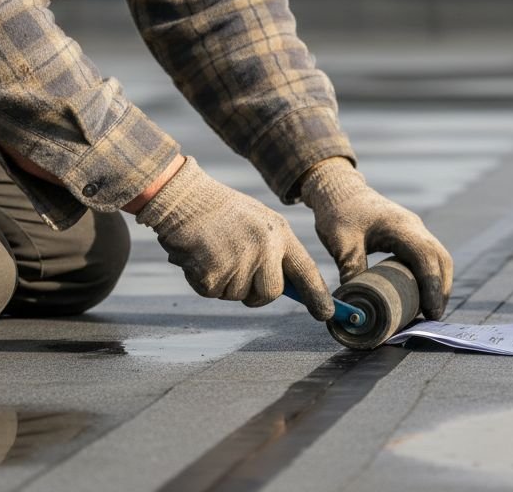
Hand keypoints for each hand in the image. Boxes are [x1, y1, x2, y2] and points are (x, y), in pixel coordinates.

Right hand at [136, 157, 333, 319]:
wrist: (184, 197)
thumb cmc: (220, 210)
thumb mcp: (257, 222)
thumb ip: (273, 250)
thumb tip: (282, 286)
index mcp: (279, 232)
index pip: (305, 269)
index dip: (317, 294)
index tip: (327, 314)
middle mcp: (265, 248)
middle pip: (270, 294)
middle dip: (254, 293)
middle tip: (236, 271)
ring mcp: (241, 261)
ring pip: (237, 295)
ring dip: (223, 282)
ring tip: (214, 251)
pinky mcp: (214, 274)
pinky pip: (212, 293)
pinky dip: (201, 280)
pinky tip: (198, 255)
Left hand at [300, 158, 452, 319]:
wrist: (339, 189)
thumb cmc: (339, 213)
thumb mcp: (341, 243)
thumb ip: (352, 271)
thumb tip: (355, 306)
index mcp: (401, 226)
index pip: (427, 257)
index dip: (432, 286)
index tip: (431, 312)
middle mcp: (414, 226)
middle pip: (441, 259)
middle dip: (441, 289)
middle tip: (433, 316)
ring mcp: (415, 229)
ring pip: (438, 257)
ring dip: (438, 283)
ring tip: (429, 310)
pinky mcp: (410, 234)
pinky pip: (428, 256)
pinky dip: (429, 275)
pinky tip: (420, 293)